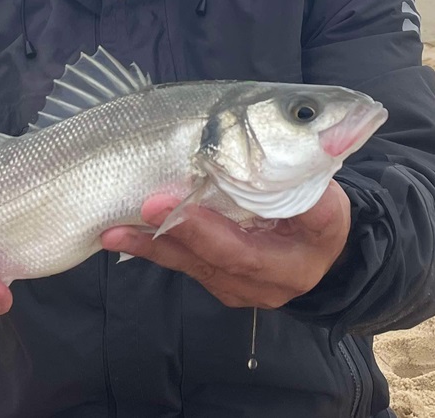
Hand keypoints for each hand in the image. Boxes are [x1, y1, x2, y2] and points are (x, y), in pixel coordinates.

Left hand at [100, 180, 350, 309]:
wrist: (323, 247)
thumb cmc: (321, 213)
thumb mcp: (328, 199)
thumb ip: (308, 185)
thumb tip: (296, 154)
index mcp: (294, 264)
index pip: (246, 251)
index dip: (206, 230)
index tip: (174, 204)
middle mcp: (265, 285)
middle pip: (213, 261)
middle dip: (173, 234)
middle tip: (141, 207)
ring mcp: (239, 288)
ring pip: (192, 265)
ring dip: (152, 244)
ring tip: (114, 229)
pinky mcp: (220, 281)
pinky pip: (185, 264)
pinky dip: (156, 246)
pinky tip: (124, 233)